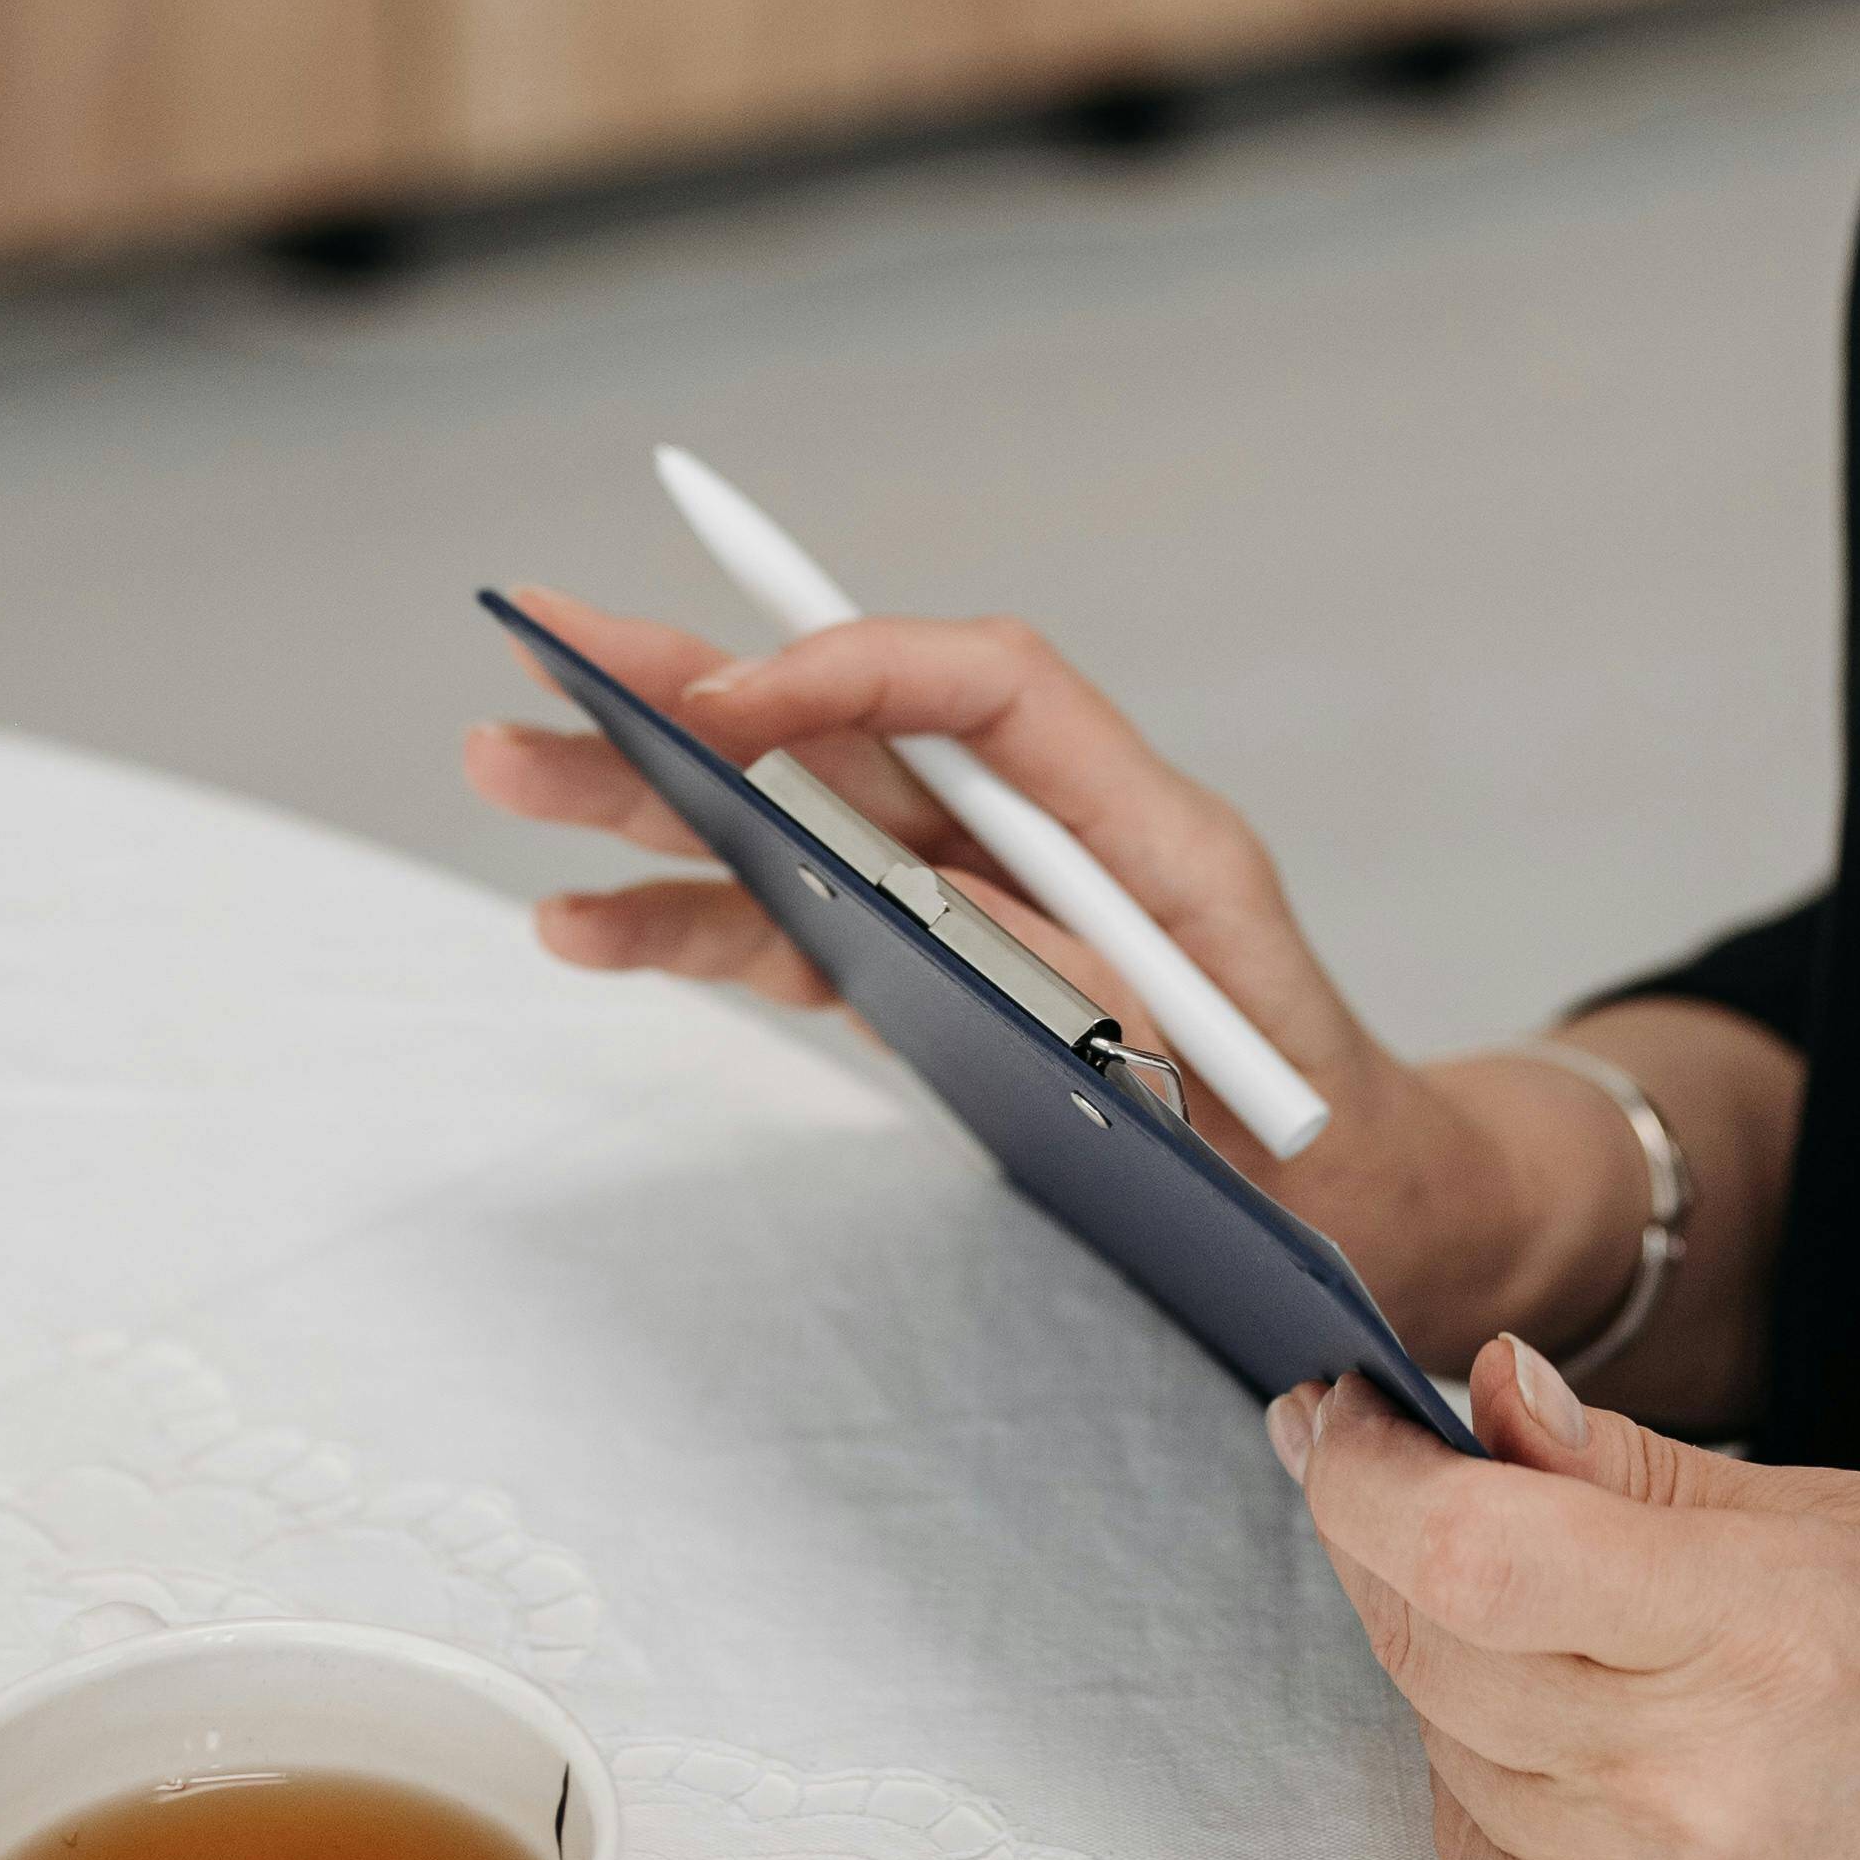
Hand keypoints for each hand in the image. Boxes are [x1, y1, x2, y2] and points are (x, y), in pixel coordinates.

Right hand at [465, 588, 1581, 1354]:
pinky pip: (792, 937)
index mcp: (1143, 826)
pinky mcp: (928, 981)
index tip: (731, 706)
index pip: (985, 687)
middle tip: (538, 634)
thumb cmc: (1317, 1145)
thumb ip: (1097, 991)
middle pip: (852, 730)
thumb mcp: (1236, 1071)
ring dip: (650, 795)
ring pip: (794, 826)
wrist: (1356, 1225)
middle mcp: (1043, 842)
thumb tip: (946, 935)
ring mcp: (973, 910)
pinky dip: (689, 925)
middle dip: (693, 684)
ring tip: (504, 760)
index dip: (853, 671)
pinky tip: (578, 923)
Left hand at [1278, 1338, 1859, 1859]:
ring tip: (1555, 1621)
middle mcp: (1674, 1789)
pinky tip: (1584, 1747)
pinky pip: (1460, 1829)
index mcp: (1762, 1638)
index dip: (1372, 1466)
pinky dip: (1485, 1760)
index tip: (1335, 1401)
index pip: (1479, 1545)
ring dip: (1443, 1643)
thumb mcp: (1856, 1543)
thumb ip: (1647, 1469)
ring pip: (1429, 1721)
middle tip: (1370, 1450)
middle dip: (1373, 1521)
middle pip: (1421, 1626)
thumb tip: (1496, 1387)